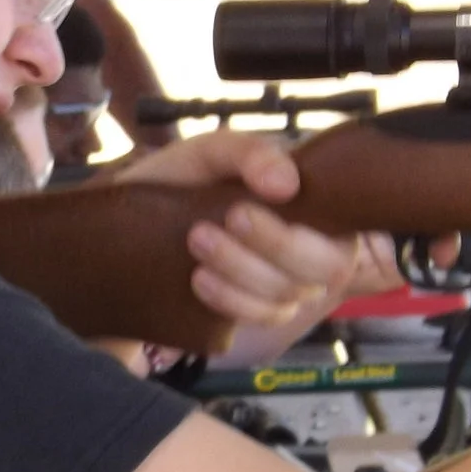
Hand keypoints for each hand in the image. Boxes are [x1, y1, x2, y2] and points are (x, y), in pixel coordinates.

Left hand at [122, 131, 397, 343]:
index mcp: (307, 207)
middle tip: (227, 217)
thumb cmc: (175, 181)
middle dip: (276, 245)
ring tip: (197, 239)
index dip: (331, 229)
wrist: (120, 224)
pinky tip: (199, 279)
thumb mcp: (209, 152)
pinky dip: (230, 300)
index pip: (349, 225)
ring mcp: (278, 286)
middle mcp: (303, 250)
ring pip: (289, 296)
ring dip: (244, 270)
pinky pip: (258, 320)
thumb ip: (249, 154)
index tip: (271, 200)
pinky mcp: (247, 315)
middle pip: (325, 268)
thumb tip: (287, 183)